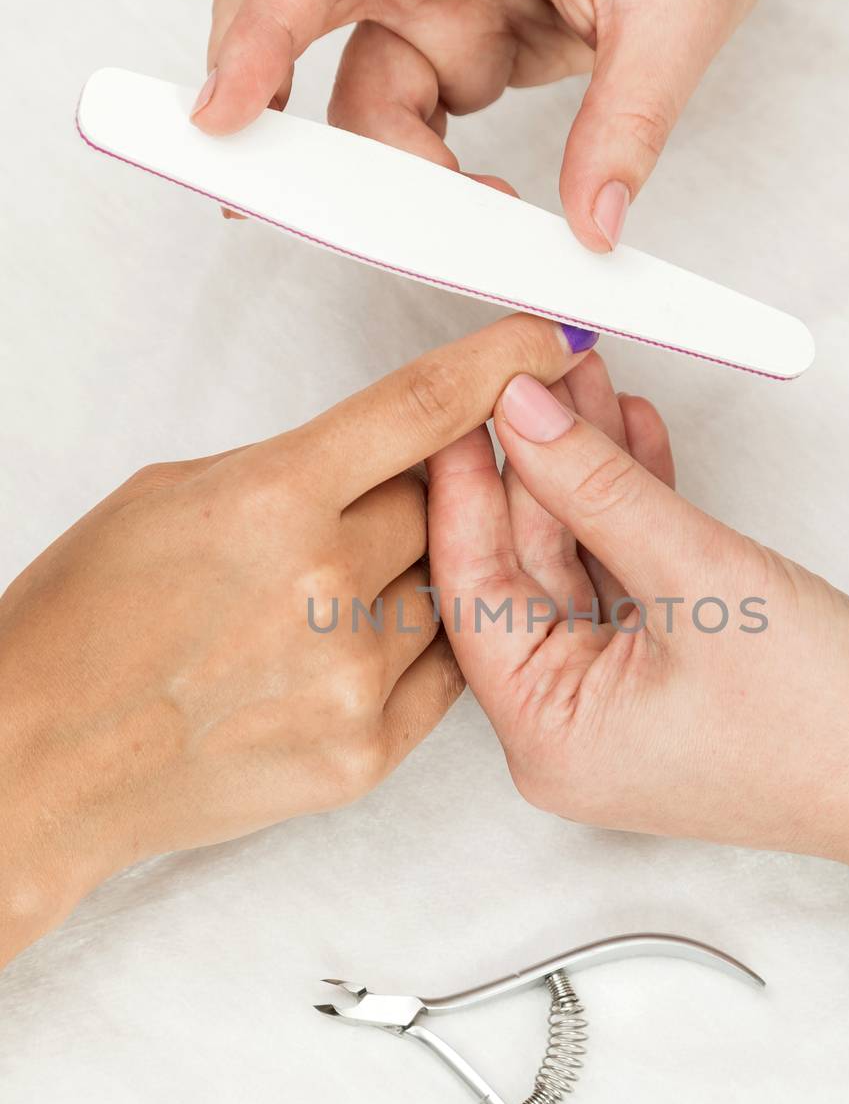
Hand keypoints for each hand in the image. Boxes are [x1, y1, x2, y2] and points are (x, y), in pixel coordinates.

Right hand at [0, 315, 588, 966]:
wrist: (45, 760)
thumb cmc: (86, 625)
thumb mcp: (172, 497)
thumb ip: (288, 470)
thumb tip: (375, 459)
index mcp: (271, 497)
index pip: (420, 407)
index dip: (497, 364)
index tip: (544, 343)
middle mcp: (324, 582)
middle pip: (442, 505)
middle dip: (412, 502)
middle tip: (351, 522)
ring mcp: (353, 673)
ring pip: (448, 588)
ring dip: (404, 583)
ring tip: (320, 604)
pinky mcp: (367, 748)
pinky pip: (443, 670)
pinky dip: (415, 648)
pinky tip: (353, 645)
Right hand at [193, 0, 823, 246]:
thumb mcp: (679, 15)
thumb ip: (629, 124)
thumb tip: (590, 226)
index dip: (257, 33)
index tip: (222, 114)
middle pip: (299, 22)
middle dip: (268, 104)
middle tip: (267, 194)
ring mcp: (438, 6)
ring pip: (365, 102)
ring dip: (394, 173)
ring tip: (476, 216)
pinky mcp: (461, 51)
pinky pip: (412, 123)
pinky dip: (426, 174)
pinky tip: (476, 202)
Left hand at [427, 353, 848, 869]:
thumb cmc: (818, 721)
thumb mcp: (696, 578)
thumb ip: (598, 487)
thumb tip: (524, 413)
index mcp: (545, 732)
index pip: (471, 589)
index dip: (464, 487)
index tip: (463, 406)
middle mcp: (563, 721)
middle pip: (520, 568)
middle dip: (537, 465)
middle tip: (537, 375)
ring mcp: (611, 695)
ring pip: (572, 561)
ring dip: (586, 474)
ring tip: (587, 382)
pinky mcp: (655, 667)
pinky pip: (619, 573)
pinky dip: (628, 509)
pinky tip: (630, 435)